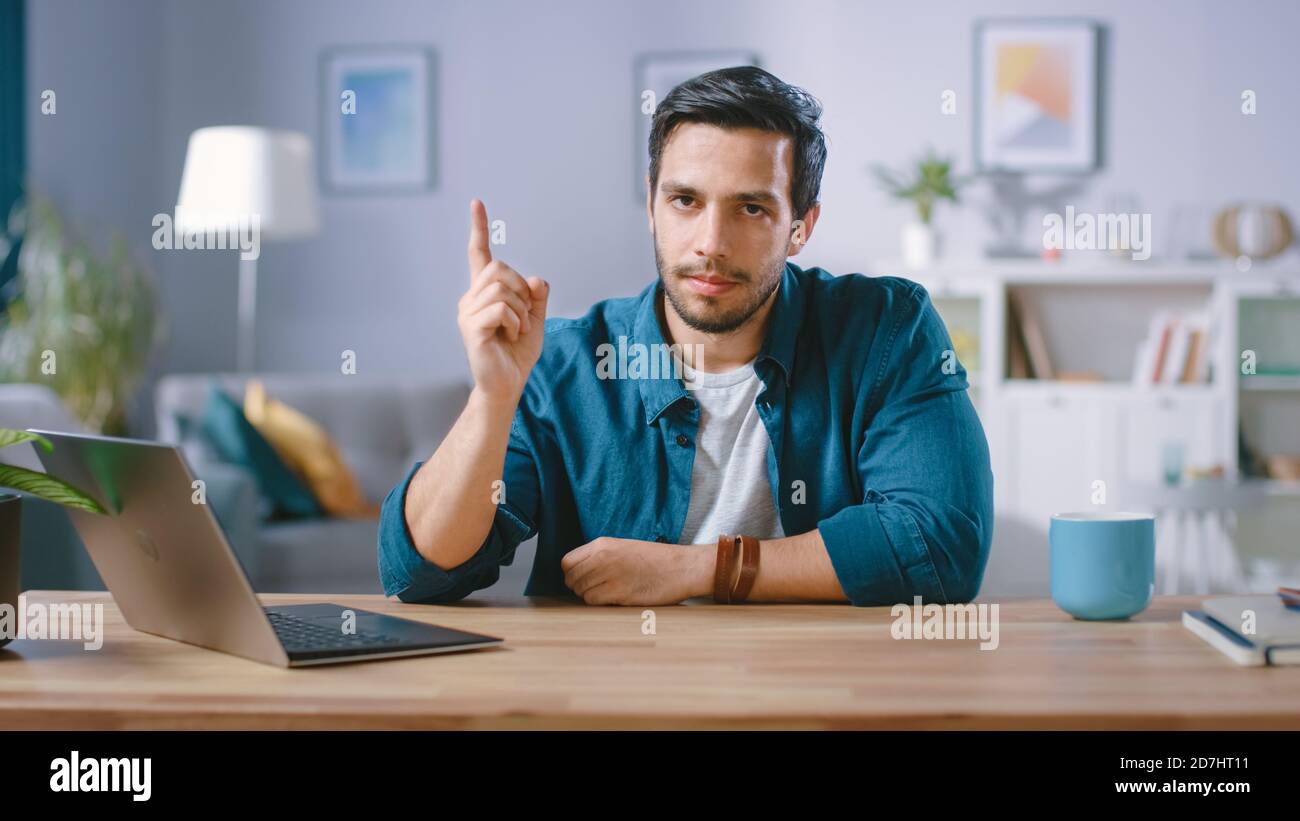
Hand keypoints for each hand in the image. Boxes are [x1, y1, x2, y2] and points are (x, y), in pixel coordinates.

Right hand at [458, 199, 548, 402]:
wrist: (507, 385)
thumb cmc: (517, 354)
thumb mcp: (535, 320)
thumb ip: (536, 297)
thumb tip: (535, 280)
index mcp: (484, 293)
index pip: (479, 254)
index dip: (479, 228)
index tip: (477, 203)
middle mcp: (471, 299)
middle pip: (499, 269)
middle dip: (521, 289)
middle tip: (525, 315)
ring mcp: (468, 313)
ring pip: (502, 288)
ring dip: (522, 310)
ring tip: (518, 330)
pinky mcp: (471, 328)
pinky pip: (501, 309)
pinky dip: (516, 321)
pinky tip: (512, 336)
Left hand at [561, 537, 709, 605]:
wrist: (681, 567)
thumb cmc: (655, 560)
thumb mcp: (623, 547)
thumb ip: (600, 556)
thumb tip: (579, 572)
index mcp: (602, 544)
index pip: (567, 562)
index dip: (571, 574)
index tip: (581, 579)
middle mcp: (603, 557)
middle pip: (571, 579)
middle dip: (578, 587)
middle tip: (594, 590)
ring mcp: (610, 575)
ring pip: (581, 592)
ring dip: (590, 596)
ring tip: (606, 594)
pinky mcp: (619, 592)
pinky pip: (594, 601)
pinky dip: (599, 603)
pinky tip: (613, 599)